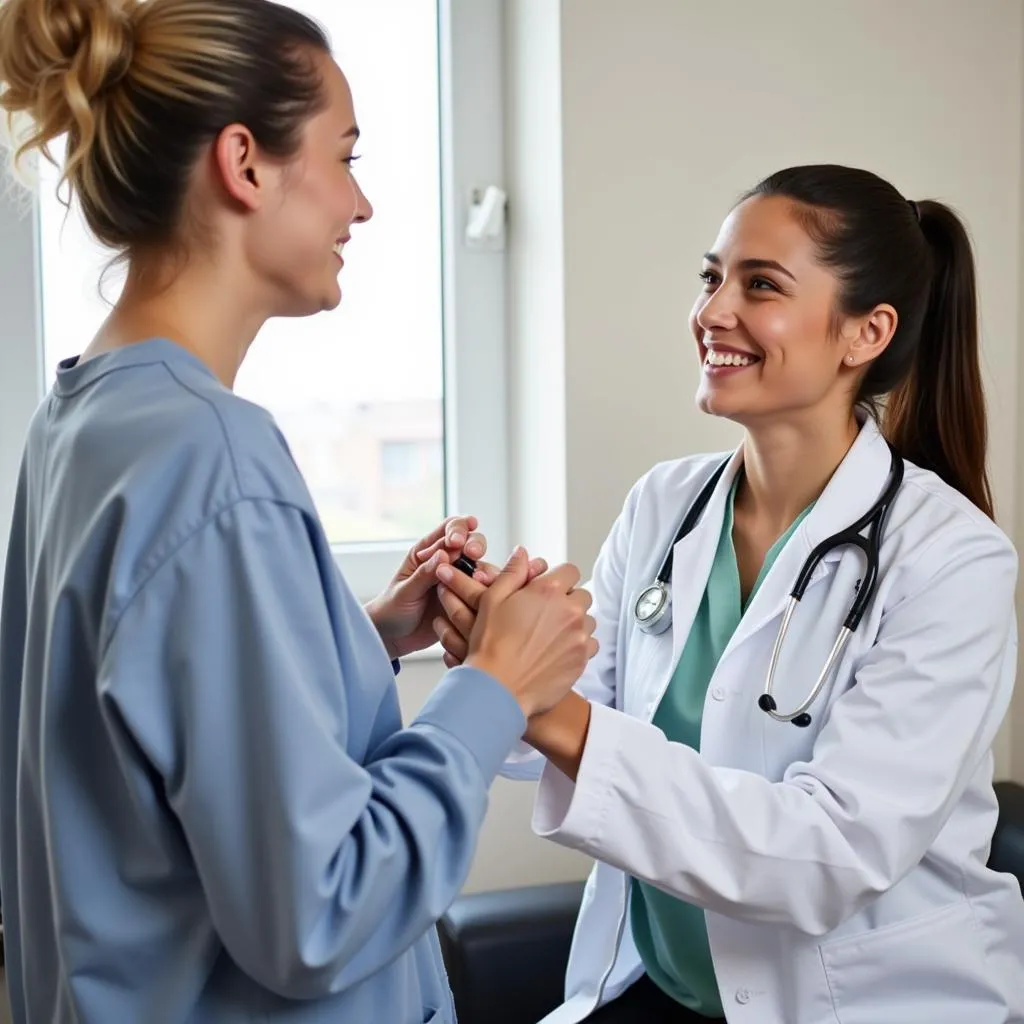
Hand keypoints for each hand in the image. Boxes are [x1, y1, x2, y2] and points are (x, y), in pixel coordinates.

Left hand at [365, 515, 487, 659]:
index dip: (457, 529)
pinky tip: (486, 595)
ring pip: (482, 567)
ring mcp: (459, 581)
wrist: (394, 638)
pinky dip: (489, 591)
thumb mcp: (404, 591)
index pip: (449, 529)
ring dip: (485, 570)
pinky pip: (484, 591)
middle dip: (475, 544)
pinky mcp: (467, 600)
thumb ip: (424, 573)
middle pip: (471, 542)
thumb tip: (444, 553)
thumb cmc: (392, 609)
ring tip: (481, 578)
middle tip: (472, 553)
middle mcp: (447, 563)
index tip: (456, 541)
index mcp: (427, 552)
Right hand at [454, 547, 598, 717]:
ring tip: (551, 634)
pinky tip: (558, 650)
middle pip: (582, 595)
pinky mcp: (582, 659)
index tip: (548, 590)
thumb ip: (512, 572)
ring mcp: (579, 636)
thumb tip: (522, 553)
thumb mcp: (492, 600)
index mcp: (548, 590)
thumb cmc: (490, 645)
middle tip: (547, 613)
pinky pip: (591, 643)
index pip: (570, 570)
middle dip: (568, 600)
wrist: (496, 688)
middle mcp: (569, 610)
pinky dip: (579, 645)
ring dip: (575, 622)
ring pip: (588, 620)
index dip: (558, 578)